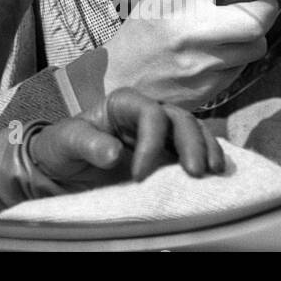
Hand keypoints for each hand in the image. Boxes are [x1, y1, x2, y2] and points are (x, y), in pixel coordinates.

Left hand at [29, 88, 224, 186]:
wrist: (63, 169)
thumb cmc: (62, 148)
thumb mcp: (65, 142)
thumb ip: (86, 143)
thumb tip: (115, 153)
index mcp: (123, 104)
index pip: (149, 113)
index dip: (151, 141)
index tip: (139, 175)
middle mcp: (146, 115)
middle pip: (178, 119)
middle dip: (191, 143)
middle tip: (195, 173)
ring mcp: (161, 135)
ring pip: (193, 132)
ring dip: (207, 148)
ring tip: (214, 172)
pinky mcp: (168, 156)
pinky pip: (195, 151)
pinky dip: (208, 158)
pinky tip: (217, 175)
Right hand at [65, 0, 278, 108]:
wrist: (119, 81)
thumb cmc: (140, 33)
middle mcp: (192, 26)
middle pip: (258, 16)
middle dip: (267, 6)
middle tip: (261, 3)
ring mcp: (203, 61)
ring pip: (256, 45)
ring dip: (252, 37)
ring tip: (237, 33)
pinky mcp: (210, 87)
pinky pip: (241, 69)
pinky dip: (236, 59)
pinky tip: (218, 56)